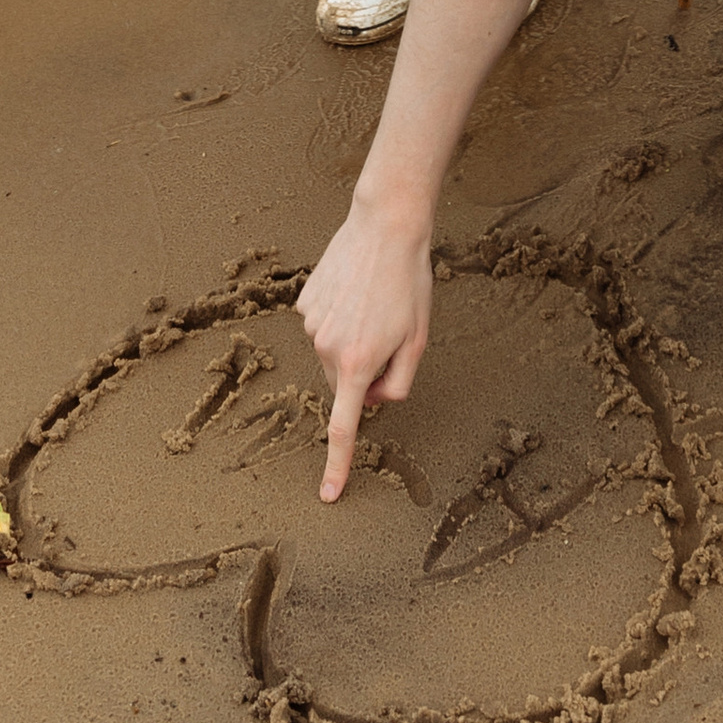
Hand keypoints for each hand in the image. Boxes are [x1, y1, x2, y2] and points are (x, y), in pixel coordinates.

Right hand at [299, 203, 434, 501]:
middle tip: (391, 333)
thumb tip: (374, 400)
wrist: (384, 226)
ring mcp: (311, 324)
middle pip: (344, 383)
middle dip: (364, 372)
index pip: (344, 428)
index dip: (337, 465)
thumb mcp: (418, 340)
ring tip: (374, 302)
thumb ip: (397, 383)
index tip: (329, 495)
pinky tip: (356, 289)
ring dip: (352, 341)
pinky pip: (324, 324)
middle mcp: (326, 348)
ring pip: (332, 353)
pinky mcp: (304, 302)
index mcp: (358, 364)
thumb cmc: (409, 283)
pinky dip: (339, 317)